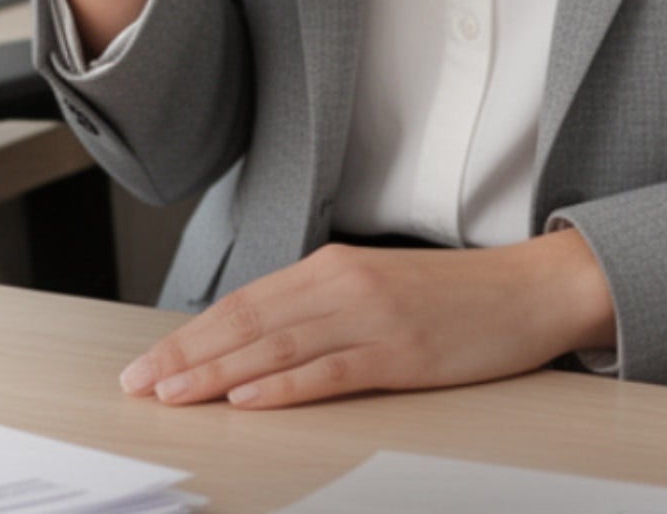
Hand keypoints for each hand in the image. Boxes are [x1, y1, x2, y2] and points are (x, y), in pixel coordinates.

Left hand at [118, 228, 615, 409]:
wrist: (528, 288)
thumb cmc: (454, 295)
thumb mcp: (377, 288)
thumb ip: (320, 306)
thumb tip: (256, 343)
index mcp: (333, 266)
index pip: (244, 303)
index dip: (190, 334)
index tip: (149, 363)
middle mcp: (343, 284)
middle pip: (247, 323)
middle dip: (186, 356)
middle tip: (138, 385)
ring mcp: (371, 318)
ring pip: (276, 347)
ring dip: (217, 373)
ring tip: (173, 395)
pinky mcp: (400, 353)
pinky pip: (329, 371)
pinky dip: (283, 386)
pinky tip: (249, 400)